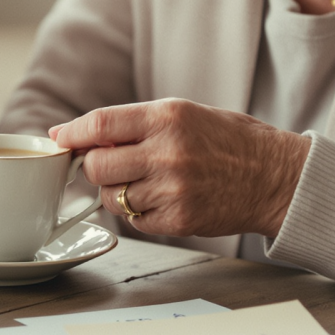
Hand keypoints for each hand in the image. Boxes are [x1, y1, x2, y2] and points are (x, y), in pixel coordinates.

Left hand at [50, 99, 310, 238]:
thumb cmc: (227, 140)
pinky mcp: (177, 220)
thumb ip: (132, 123)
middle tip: (109, 163)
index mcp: (167, 117)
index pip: (99, 124)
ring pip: (110, 196)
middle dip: (94, 165)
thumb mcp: (183, 113)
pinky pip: (133, 220)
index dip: (71, 133)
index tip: (58, 138)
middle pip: (96, 165)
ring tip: (144, 181)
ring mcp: (172, 190)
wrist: (276, 177)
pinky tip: (161, 199)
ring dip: (116, 191)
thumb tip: (74, 134)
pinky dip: (137, 212)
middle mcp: (167, 153)